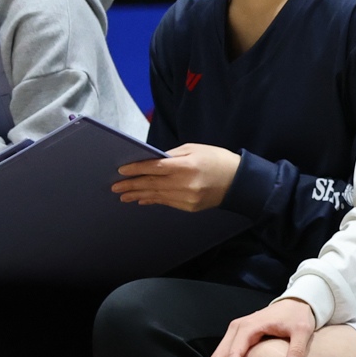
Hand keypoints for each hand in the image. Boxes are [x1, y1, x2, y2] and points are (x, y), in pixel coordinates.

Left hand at [112, 144, 239, 211]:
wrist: (240, 182)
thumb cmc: (217, 160)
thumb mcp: (195, 149)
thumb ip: (172, 155)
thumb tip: (152, 161)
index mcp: (186, 166)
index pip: (154, 167)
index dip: (136, 169)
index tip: (122, 170)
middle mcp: (185, 183)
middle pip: (151, 184)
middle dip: (131, 185)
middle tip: (115, 186)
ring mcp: (187, 197)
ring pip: (156, 196)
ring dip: (138, 195)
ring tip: (124, 195)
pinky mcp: (190, 207)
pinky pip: (167, 203)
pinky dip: (154, 200)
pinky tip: (143, 199)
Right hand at [202, 296, 319, 356]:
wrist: (295, 303)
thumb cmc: (298, 316)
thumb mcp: (302, 331)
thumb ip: (297, 350)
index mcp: (249, 327)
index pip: (235, 352)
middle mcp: (237, 329)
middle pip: (219, 355)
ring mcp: (235, 333)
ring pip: (218, 356)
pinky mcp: (237, 337)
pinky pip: (223, 355)